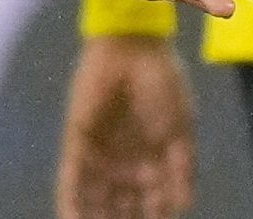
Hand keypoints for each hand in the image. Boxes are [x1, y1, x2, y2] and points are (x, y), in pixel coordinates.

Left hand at [58, 36, 193, 218]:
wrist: (134, 51)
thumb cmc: (163, 86)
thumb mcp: (181, 132)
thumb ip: (182, 171)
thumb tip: (182, 208)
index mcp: (151, 161)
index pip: (150, 203)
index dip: (151, 218)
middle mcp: (124, 161)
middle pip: (121, 205)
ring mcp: (100, 153)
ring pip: (95, 199)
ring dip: (96, 218)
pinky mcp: (77, 141)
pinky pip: (70, 178)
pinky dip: (70, 202)